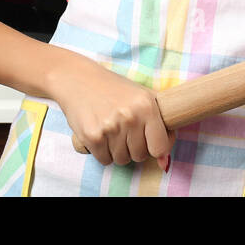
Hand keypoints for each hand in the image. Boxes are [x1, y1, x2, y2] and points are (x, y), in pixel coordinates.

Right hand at [48, 55, 176, 169]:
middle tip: (125, 130)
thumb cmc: (115, 90)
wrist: (79, 80)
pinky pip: (105, 160)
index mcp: (147, 106)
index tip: (149, 140)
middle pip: (140, 156)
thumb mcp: (144, 96)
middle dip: (134, 148)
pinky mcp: (92, 136)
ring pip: (122, 160)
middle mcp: (130, 117)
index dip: (156, 148)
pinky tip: (100, 133)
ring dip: (117, 150)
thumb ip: (162, 126)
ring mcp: (111, 127)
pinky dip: (102, 152)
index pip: (160, 147)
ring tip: (112, 130)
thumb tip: (165, 164)